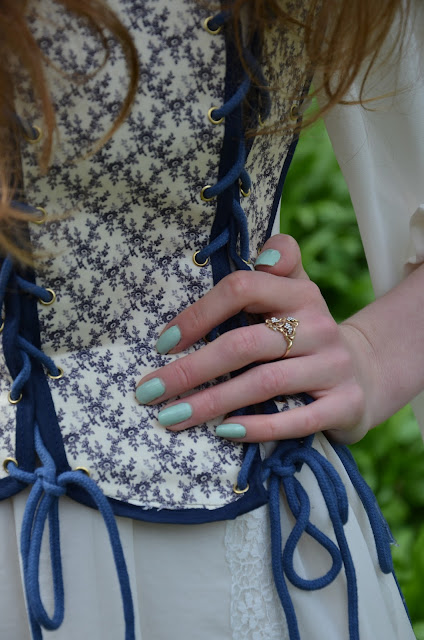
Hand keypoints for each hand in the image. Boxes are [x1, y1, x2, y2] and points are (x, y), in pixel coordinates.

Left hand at [136, 234, 372, 444]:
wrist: (366, 373)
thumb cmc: (307, 333)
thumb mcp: (296, 292)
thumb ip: (276, 267)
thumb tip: (260, 255)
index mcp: (298, 292)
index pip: (242, 288)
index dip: (198, 314)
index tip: (164, 344)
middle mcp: (319, 325)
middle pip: (244, 343)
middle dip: (191, 369)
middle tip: (150, 391)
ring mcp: (334, 365)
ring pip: (264, 382)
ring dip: (211, 403)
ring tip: (171, 417)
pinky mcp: (345, 403)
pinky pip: (296, 419)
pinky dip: (256, 427)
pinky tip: (222, 431)